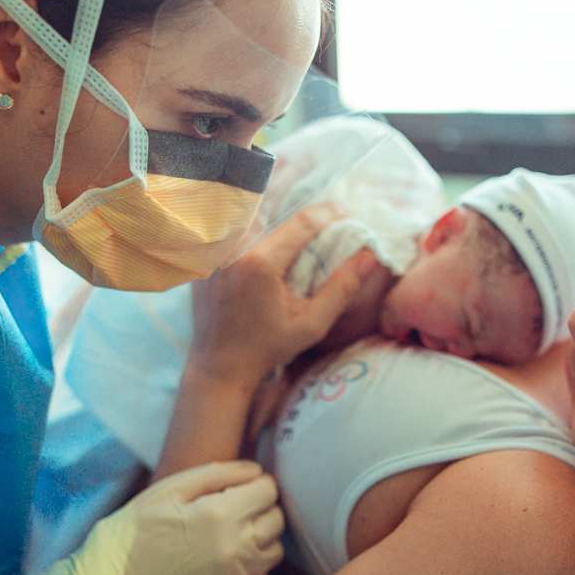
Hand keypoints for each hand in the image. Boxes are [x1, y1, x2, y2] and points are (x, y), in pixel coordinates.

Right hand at [0, 461, 283, 574]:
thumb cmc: (130, 539)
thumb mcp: (164, 492)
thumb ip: (215, 474)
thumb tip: (255, 470)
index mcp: (220, 514)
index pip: (268, 490)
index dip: (254, 484)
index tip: (236, 488)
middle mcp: (237, 547)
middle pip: (277, 518)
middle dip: (259, 508)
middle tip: (232, 509)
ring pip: (275, 549)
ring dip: (260, 537)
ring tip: (230, 535)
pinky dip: (254, 566)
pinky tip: (227, 561)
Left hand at [190, 206, 378, 389]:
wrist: (220, 366)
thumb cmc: (268, 348)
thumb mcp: (312, 323)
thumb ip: (343, 287)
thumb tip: (370, 256)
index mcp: (261, 262)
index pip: (301, 222)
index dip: (327, 213)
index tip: (346, 211)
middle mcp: (233, 250)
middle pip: (273, 209)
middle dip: (299, 209)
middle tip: (322, 217)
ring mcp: (214, 252)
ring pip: (247, 215)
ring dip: (271, 210)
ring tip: (293, 224)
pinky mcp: (204, 258)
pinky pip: (229, 230)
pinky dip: (248, 226)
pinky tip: (264, 241)